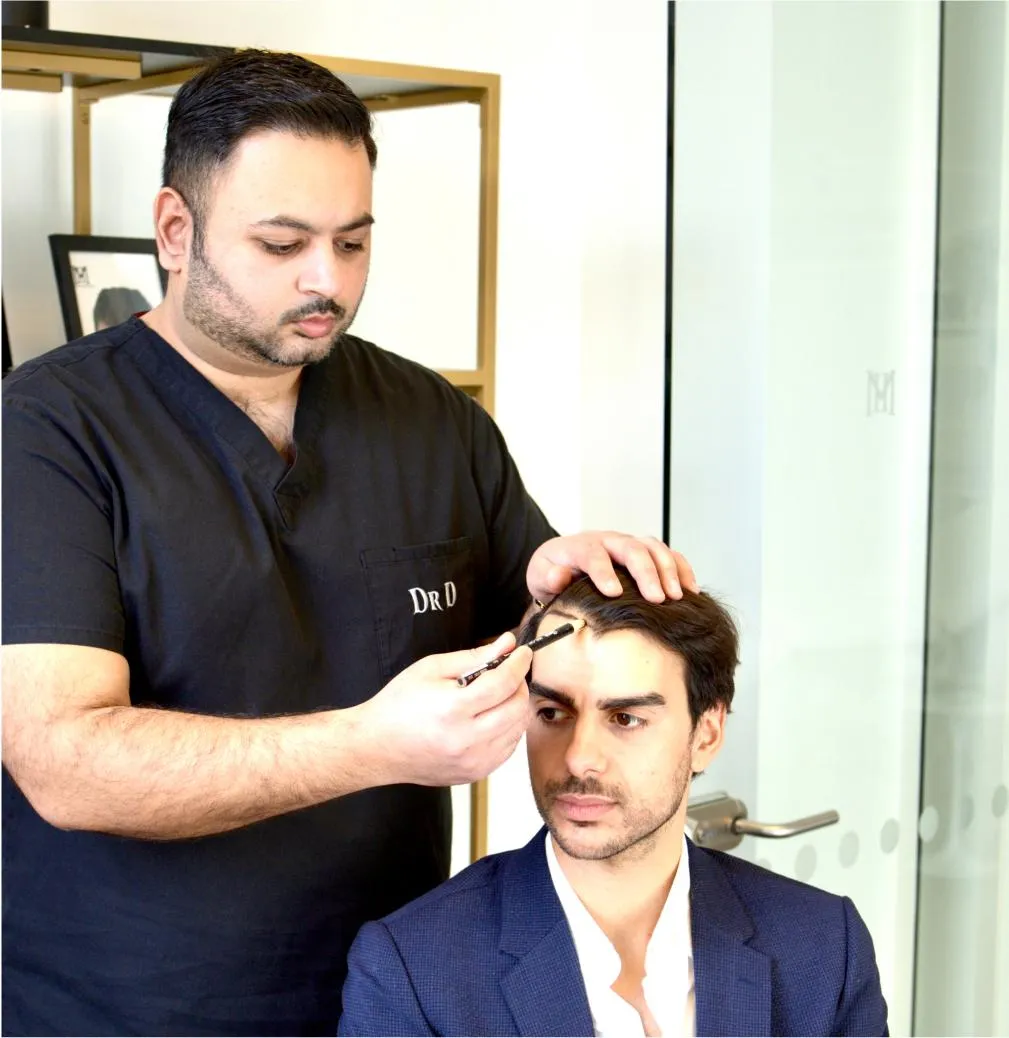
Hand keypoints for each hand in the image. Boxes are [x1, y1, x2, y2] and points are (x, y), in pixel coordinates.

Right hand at [359, 633, 532, 786]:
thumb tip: (507, 645)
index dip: (518, 664)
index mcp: (453, 710)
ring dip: (515, 706)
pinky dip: (507, 728)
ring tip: (495, 695)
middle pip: (517, 707)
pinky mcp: (475, 774)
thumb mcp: (431, 669)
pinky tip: (490, 717)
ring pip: (518, 729)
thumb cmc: (398, 705)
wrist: (377, 747)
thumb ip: (474, 656)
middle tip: (508, 672)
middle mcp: (466, 740)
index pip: (503, 683)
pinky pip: (509, 748)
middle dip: (519, 684)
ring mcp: (473, 762)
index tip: (523, 653)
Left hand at [527, 531, 697, 604]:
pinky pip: (669, 554)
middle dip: (645, 572)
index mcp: (579, 546)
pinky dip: (682, 569)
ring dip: (667, 570)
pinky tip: (691, 591)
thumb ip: (548, 577)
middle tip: (656, 599)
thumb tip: (559, 576)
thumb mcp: (540, 576)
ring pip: (653, 547)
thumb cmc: (553, 572)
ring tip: (675, 597)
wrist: (563, 561)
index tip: (613, 593)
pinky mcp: (645, 552)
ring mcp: (629, 544)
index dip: (603, 571)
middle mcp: (608, 540)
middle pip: (631, 548)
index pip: (592, 553)